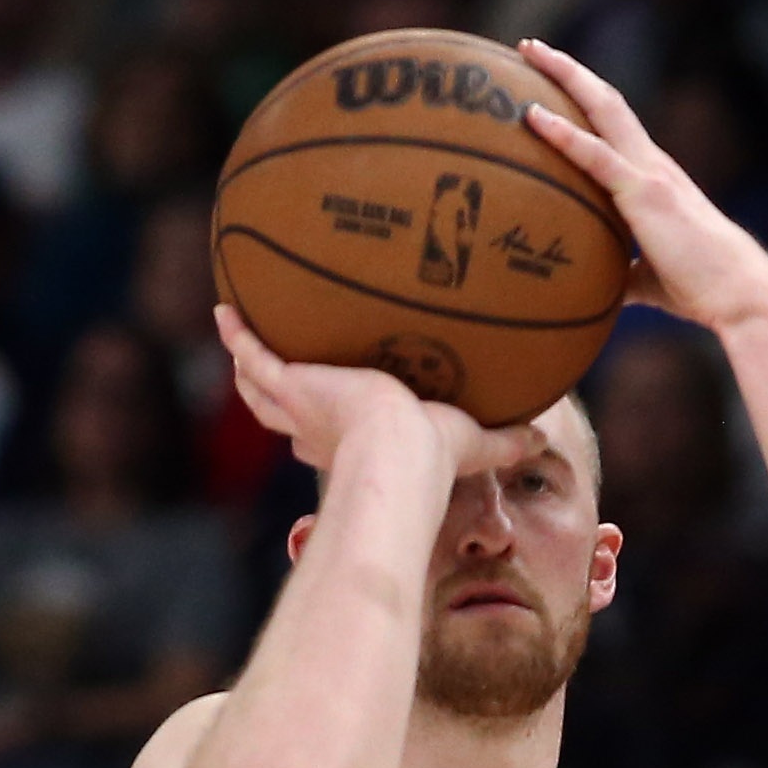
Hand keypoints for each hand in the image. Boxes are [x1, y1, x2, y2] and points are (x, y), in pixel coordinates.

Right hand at [214, 304, 542, 477]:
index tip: (325, 407)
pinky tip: (223, 309)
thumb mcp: (474, 443)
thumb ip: (504, 440)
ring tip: (237, 332)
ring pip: (259, 387)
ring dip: (248, 363)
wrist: (399, 453)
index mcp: (353, 441)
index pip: (328, 435)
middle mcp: (319, 426)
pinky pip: (254, 354)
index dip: (320, 426)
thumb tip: (543, 437)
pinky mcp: (291, 384)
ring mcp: (300, 405)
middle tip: (270, 366)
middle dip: (275, 392)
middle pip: (283, 411)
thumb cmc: (433, 458)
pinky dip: (237, 334)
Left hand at [516, 39, 767, 335]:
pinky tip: (533, 117)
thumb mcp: (651, 278)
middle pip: (606, 100)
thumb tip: (597, 289)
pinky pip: (597, 156)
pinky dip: (564, 135)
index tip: (549, 79)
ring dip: (564, 76)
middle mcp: (652, 164)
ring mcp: (650, 173)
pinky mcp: (645, 194)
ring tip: (528, 52)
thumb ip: (623, 274)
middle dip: (567, 69)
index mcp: (654, 178)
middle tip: (529, 47)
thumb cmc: (702, 288)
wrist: (740, 295)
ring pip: (602, 109)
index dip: (584, 98)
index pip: (614, 125)